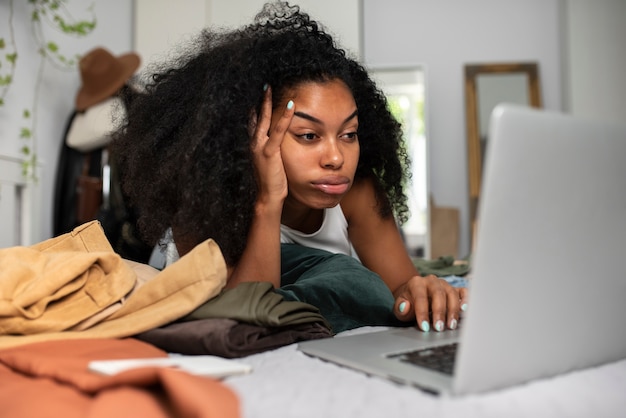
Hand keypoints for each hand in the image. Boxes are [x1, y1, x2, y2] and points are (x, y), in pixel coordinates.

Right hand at [249, 85, 294, 203]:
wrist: (267, 196)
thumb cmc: (272, 181)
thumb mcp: (272, 161)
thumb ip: (273, 149)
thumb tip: (279, 142)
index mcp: (255, 145)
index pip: (254, 121)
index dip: (257, 107)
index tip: (262, 94)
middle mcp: (254, 143)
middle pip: (256, 116)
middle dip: (261, 100)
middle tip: (265, 85)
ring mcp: (260, 147)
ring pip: (264, 119)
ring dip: (268, 103)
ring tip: (271, 88)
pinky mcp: (269, 152)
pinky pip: (278, 131)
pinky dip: (285, 117)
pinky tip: (292, 106)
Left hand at [393, 275, 467, 331]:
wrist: (413, 293)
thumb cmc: (408, 302)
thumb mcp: (399, 307)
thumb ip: (400, 308)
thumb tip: (405, 306)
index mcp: (417, 283)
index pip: (420, 297)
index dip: (423, 313)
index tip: (424, 327)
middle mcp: (432, 281)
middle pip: (438, 294)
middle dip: (439, 312)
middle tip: (439, 328)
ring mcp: (444, 284)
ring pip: (451, 294)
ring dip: (453, 310)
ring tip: (451, 325)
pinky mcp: (454, 289)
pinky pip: (463, 291)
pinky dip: (466, 299)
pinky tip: (465, 310)